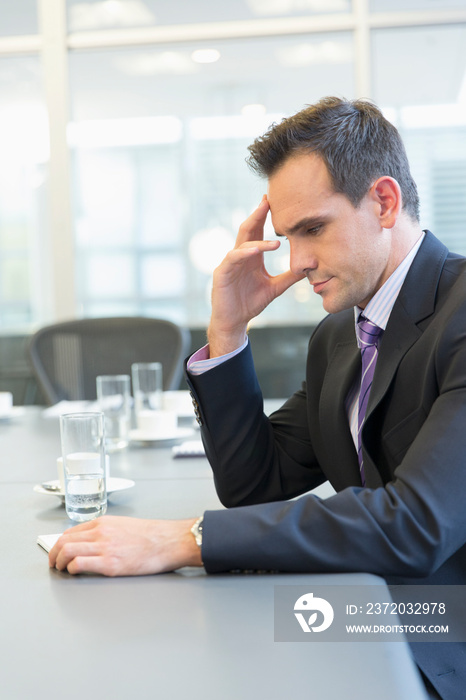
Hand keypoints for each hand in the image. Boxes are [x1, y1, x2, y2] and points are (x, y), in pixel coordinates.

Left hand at [48, 516, 202, 575]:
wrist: (168, 541)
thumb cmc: (151, 536)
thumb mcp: (124, 525)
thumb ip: (106, 532)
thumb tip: (93, 542)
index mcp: (104, 523)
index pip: (70, 531)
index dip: (60, 544)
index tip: (59, 551)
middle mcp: (101, 533)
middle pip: (64, 541)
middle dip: (53, 554)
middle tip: (54, 563)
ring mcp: (104, 548)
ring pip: (68, 552)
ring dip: (59, 562)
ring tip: (62, 570)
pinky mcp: (110, 564)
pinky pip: (80, 564)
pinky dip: (72, 569)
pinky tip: (75, 572)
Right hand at [208, 196, 303, 355]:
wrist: (235, 322)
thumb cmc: (250, 303)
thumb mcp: (275, 288)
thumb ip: (290, 277)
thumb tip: (309, 267)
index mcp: (251, 257)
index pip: (258, 231)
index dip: (264, 216)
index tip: (276, 203)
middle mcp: (239, 256)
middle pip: (248, 230)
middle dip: (257, 215)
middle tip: (268, 201)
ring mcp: (229, 263)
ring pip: (242, 243)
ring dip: (257, 239)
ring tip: (275, 241)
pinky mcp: (222, 274)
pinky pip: (232, 258)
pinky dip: (244, 253)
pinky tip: (255, 251)